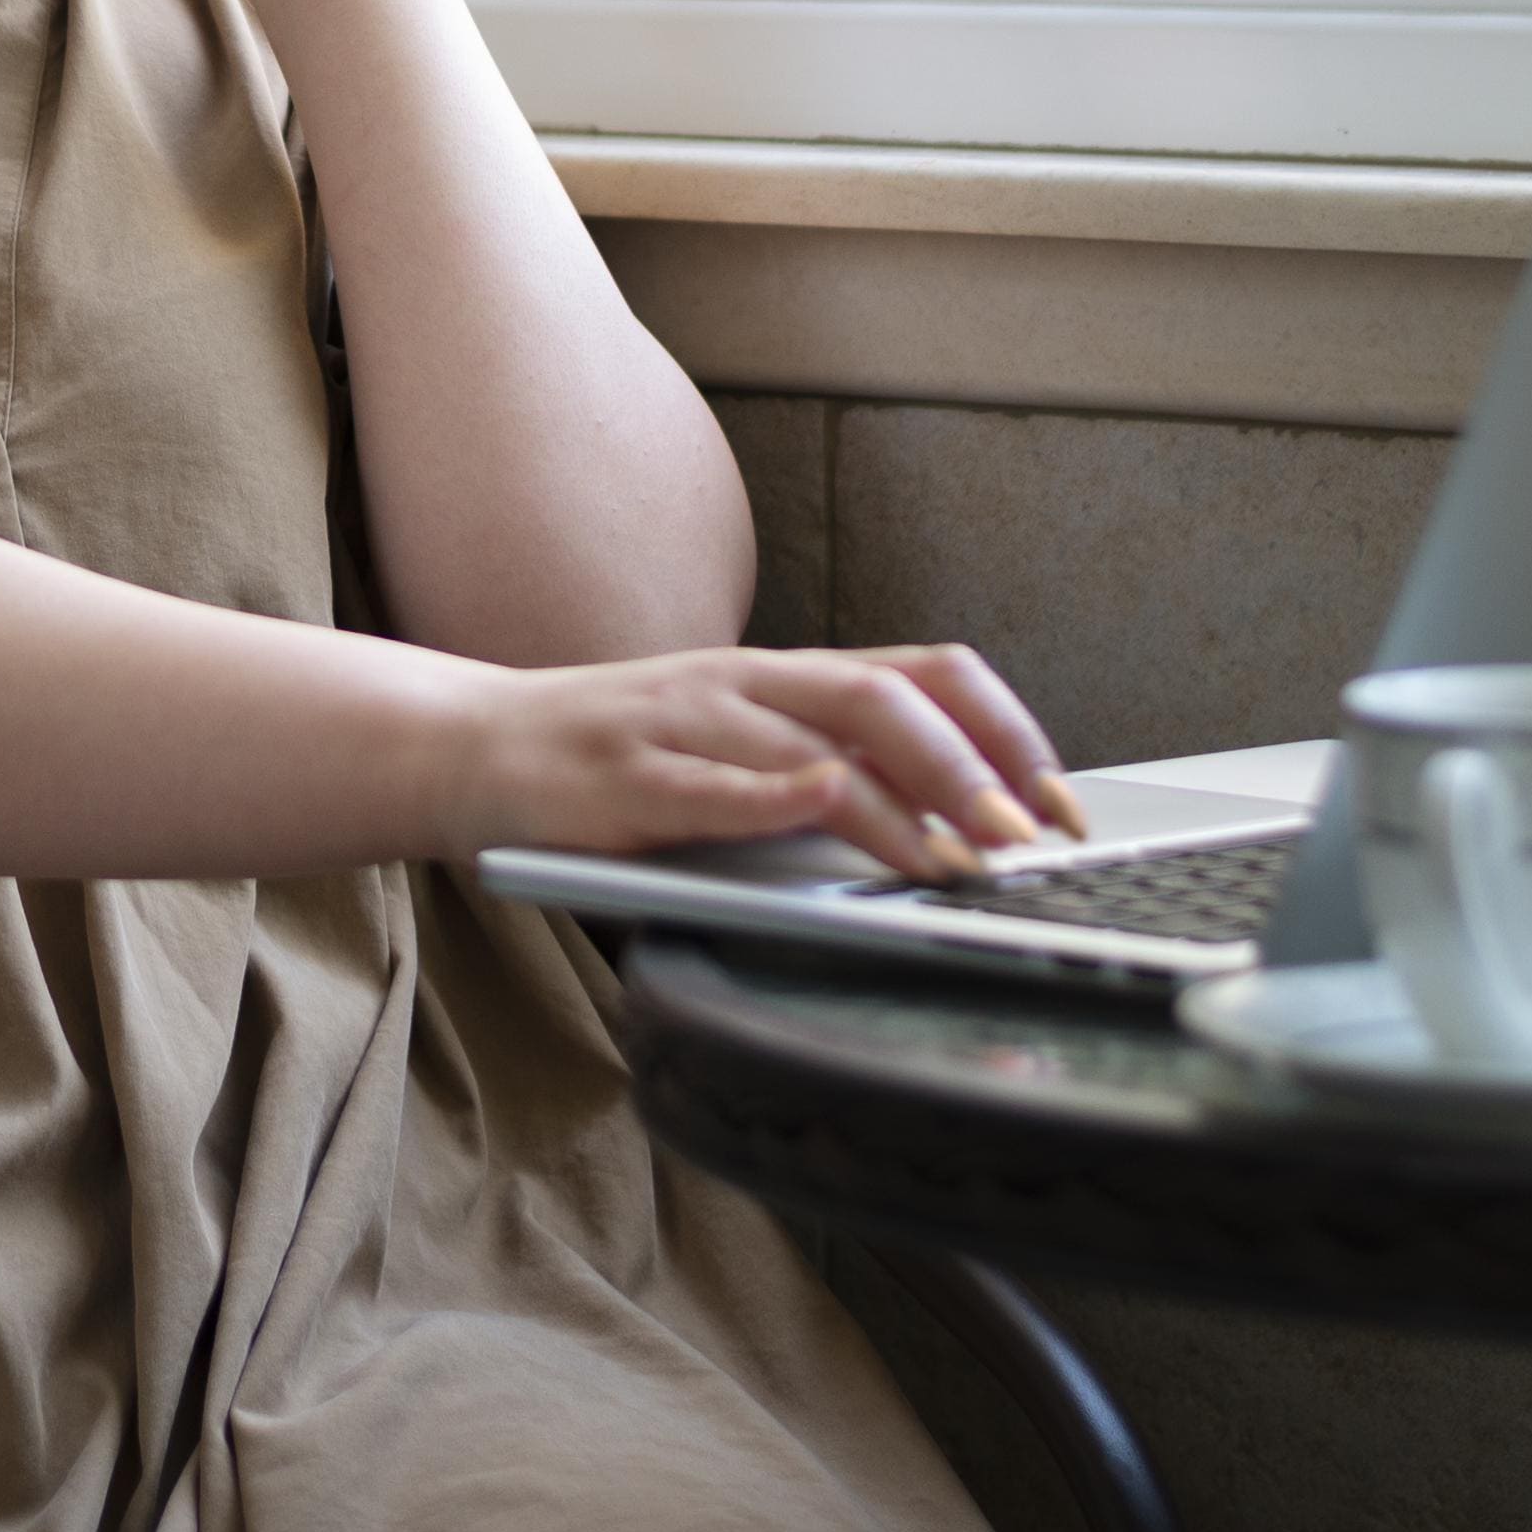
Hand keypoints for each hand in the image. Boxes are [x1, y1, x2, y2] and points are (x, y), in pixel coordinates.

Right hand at [430, 641, 1085, 883]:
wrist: (471, 747)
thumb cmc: (614, 767)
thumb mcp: (737, 757)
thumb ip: (824, 778)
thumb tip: (951, 837)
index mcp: (784, 679)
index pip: (925, 671)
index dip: (1006, 728)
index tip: (1060, 800)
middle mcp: (746, 683)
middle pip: (887, 696)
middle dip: (975, 769)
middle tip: (1030, 842)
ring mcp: (685, 720)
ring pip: (817, 739)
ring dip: (904, 802)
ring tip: (958, 860)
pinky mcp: (627, 774)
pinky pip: (712, 781)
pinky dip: (777, 792)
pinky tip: (824, 805)